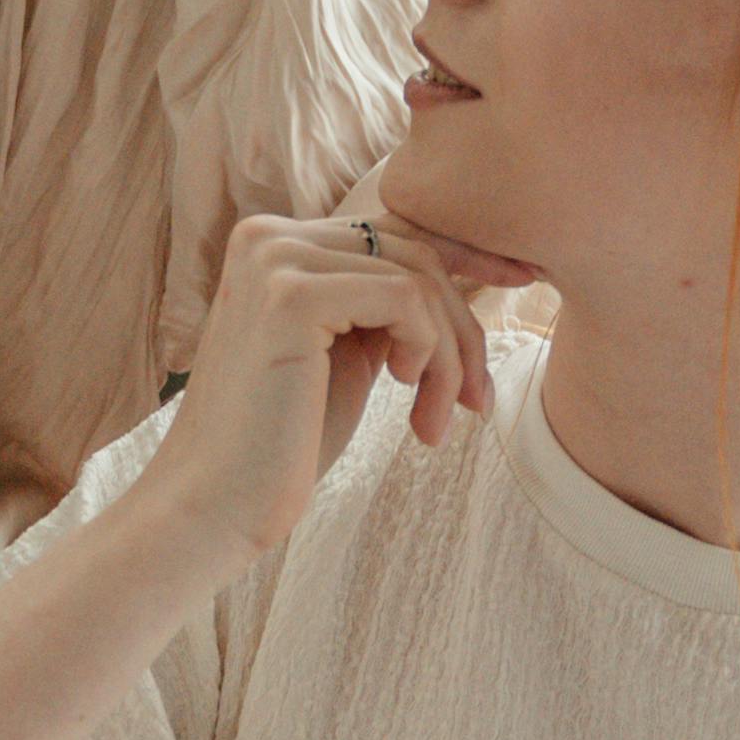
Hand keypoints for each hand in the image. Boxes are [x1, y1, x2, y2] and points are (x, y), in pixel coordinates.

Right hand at [147, 208, 496, 572]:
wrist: (214, 509)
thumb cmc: (282, 447)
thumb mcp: (348, 356)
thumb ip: (384, 306)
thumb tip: (467, 268)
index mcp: (275, 243)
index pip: (394, 231)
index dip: (467, 256)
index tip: (525, 279)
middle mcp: (268, 235)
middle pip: (414, 251)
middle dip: (463, 327)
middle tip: (473, 403)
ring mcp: (274, 258)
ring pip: (418, 278)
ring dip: (449, 356)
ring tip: (436, 421)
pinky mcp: (290, 294)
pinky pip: (406, 300)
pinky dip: (429, 354)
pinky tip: (408, 405)